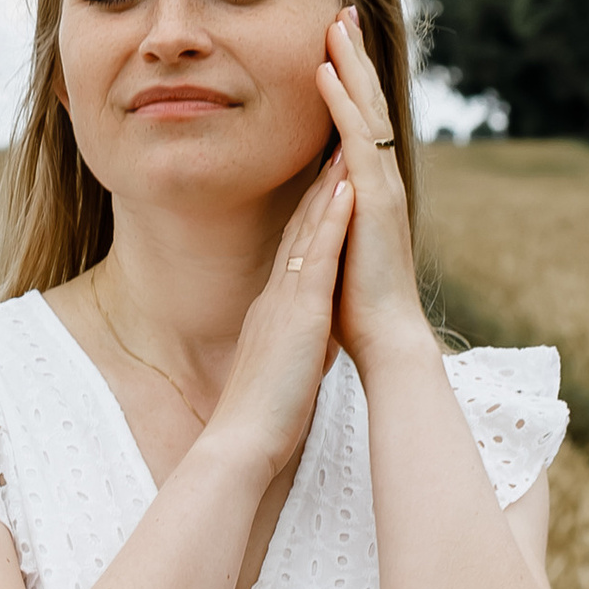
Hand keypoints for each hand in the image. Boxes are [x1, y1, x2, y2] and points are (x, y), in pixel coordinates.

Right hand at [207, 146, 355, 483]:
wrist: (242, 441)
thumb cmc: (262, 417)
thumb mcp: (278, 369)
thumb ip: (288, 348)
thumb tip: (303, 344)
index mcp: (272, 310)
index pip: (293, 253)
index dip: (309, 215)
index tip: (324, 184)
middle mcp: (275, 296)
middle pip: (299, 230)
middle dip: (318, 188)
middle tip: (333, 146)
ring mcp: (284, 300)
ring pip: (308, 232)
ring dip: (328, 188)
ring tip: (345, 149)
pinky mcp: (298, 312)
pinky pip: (317, 256)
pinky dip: (332, 221)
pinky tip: (346, 190)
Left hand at [316, 8, 429, 378]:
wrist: (386, 337)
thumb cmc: (358, 302)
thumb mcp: (339, 243)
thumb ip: (333, 215)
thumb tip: (322, 198)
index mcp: (368, 187)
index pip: (358, 121)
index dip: (348, 79)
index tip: (334, 41)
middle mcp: (379, 177)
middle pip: (367, 102)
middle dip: (354, 55)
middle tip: (342, 10)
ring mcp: (380, 184)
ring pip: (365, 109)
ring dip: (350, 63)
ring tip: (336, 22)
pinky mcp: (374, 198)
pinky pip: (354, 138)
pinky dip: (341, 102)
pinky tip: (325, 71)